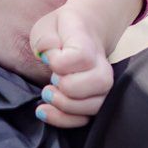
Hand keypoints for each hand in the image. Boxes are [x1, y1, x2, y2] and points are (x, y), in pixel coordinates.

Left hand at [26, 1, 115, 128]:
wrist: (85, 34)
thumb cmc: (61, 33)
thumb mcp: (47, 27)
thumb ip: (45, 38)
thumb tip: (47, 53)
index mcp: (88, 42)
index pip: (81, 57)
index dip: (59, 62)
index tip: (49, 58)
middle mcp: (102, 65)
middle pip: (98, 82)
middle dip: (67, 86)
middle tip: (51, 79)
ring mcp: (102, 86)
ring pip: (95, 105)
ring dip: (65, 106)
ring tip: (47, 94)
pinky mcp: (95, 101)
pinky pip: (86, 120)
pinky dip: (64, 119)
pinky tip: (45, 111)